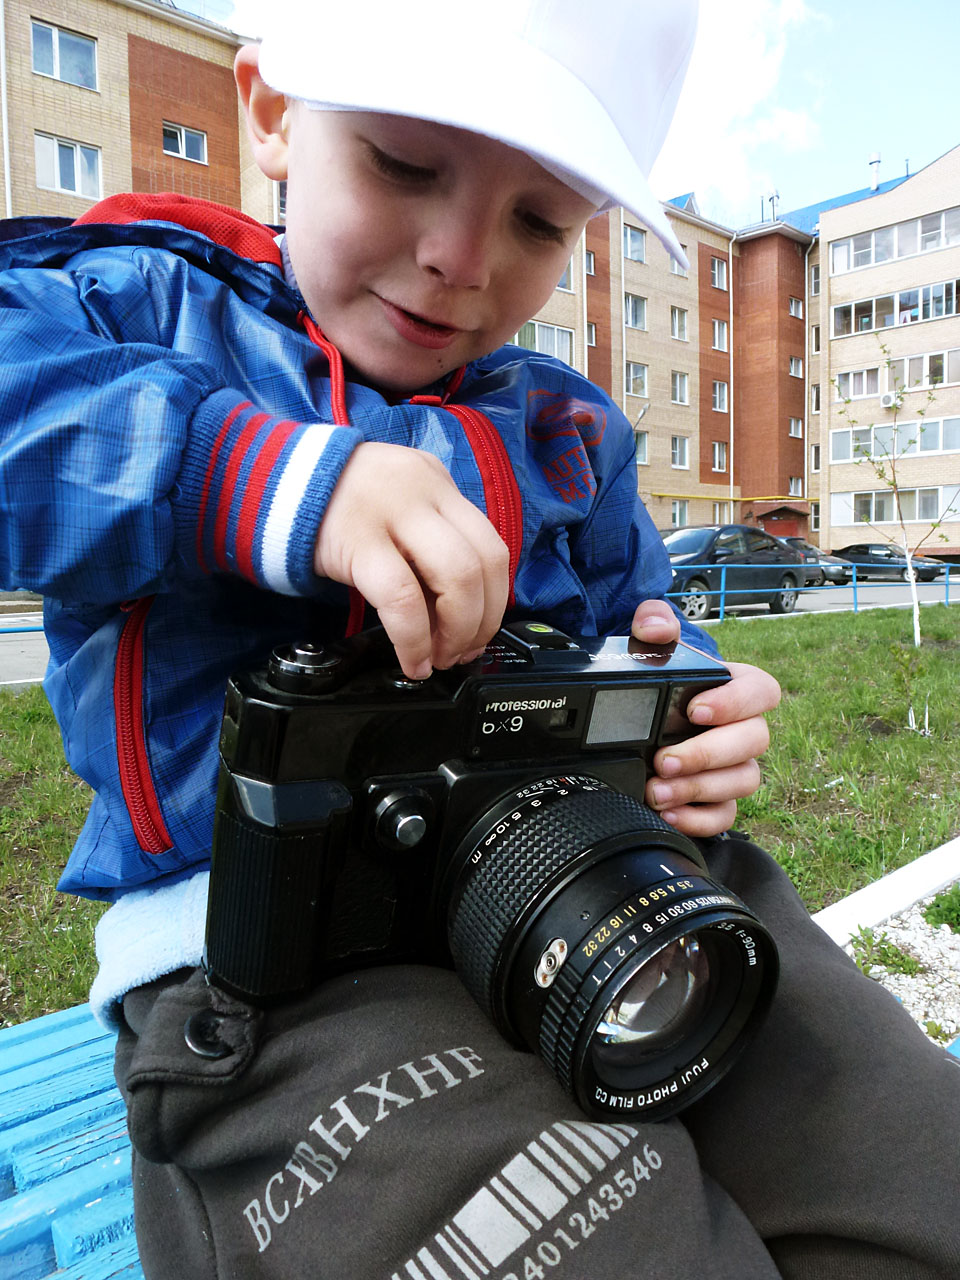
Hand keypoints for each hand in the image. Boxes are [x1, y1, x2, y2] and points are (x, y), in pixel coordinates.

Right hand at [314, 442, 509, 678]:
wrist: (263, 478)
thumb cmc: (329, 502)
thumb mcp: (391, 507)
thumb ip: (424, 546)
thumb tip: (454, 617)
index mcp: (437, 482)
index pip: (491, 545)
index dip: (495, 600)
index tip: (480, 632)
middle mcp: (424, 491)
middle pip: (484, 562)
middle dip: (481, 620)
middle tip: (461, 651)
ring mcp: (393, 512)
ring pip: (456, 578)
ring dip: (456, 631)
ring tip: (436, 657)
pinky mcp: (357, 539)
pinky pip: (402, 598)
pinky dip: (414, 639)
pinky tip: (410, 659)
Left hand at [629, 602, 780, 837]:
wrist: (638, 721)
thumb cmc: (658, 682)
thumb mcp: (649, 646)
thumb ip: (653, 624)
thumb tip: (654, 627)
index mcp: (735, 688)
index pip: (762, 691)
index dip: (736, 702)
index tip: (696, 710)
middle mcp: (741, 730)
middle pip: (754, 742)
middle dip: (708, 754)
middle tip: (664, 759)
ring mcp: (733, 768)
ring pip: (743, 782)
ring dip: (699, 788)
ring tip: (657, 790)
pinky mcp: (717, 801)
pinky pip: (724, 818)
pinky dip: (698, 820)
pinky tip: (668, 813)